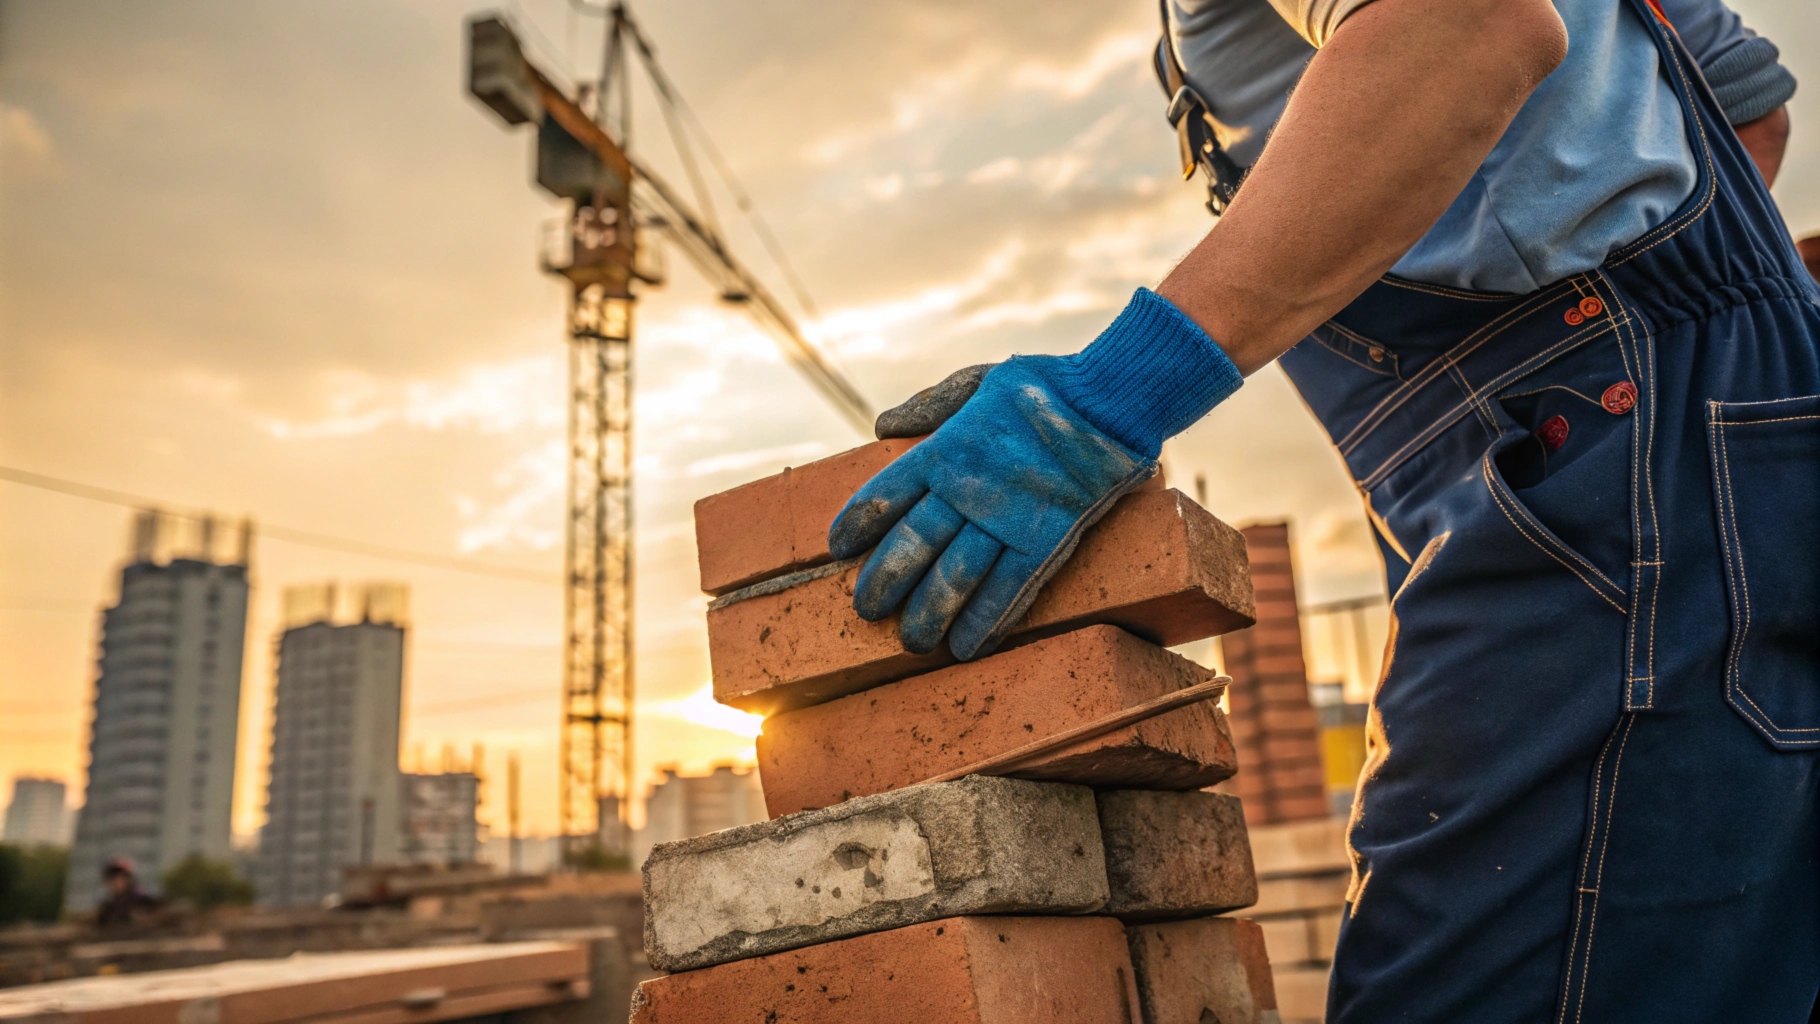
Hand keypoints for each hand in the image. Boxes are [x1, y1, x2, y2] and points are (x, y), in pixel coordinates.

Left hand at [829, 289, 1242, 659]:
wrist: (1111, 398)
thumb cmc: (1043, 386)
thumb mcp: (978, 380)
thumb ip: (931, 405)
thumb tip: (880, 425)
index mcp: (946, 449)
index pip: (885, 494)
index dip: (858, 524)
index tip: (839, 550)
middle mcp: (968, 489)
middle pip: (913, 545)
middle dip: (885, 582)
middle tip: (866, 612)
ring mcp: (1006, 520)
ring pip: (954, 577)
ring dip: (929, 614)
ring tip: (911, 643)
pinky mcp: (1045, 542)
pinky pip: (1009, 590)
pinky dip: (985, 622)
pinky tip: (965, 648)